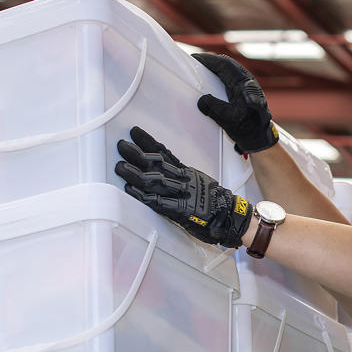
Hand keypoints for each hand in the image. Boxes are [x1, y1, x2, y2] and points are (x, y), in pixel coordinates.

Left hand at [115, 126, 252, 247]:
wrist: (232, 217)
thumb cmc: (218, 203)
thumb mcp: (200, 182)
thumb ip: (183, 176)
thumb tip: (167, 170)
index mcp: (187, 173)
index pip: (165, 154)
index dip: (148, 143)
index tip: (135, 133)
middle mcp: (183, 180)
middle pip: (157, 163)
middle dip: (136, 154)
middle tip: (122, 146)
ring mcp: (181, 195)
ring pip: (155, 180)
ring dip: (135, 173)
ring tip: (120, 166)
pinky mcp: (180, 210)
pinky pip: (158, 201)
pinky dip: (143, 195)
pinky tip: (130, 189)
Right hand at [193, 52, 279, 154]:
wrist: (261, 138)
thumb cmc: (250, 129)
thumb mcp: (228, 120)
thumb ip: (214, 108)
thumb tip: (202, 101)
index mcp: (244, 84)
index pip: (224, 64)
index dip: (208, 60)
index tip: (194, 58)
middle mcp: (247, 81)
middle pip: (226, 64)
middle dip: (210, 61)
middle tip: (195, 62)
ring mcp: (248, 85)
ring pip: (229, 69)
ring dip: (215, 68)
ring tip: (202, 69)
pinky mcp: (246, 91)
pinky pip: (231, 76)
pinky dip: (220, 75)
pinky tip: (213, 80)